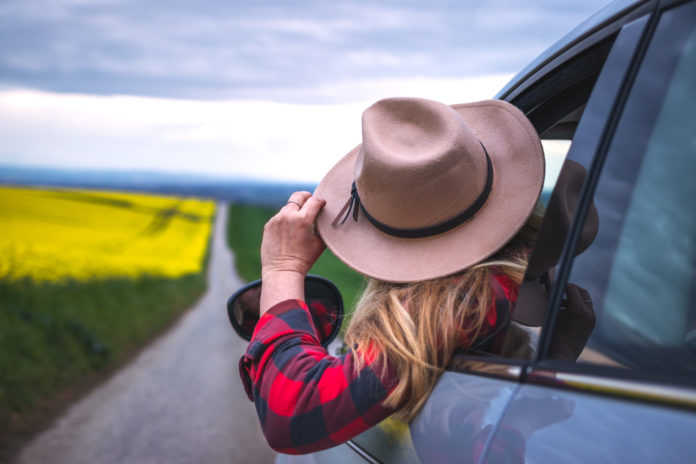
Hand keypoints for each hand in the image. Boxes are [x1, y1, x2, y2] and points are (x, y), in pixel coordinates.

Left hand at [259, 192, 325, 313]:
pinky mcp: (269, 225)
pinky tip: (289, 230)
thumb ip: (323, 227)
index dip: (321, 201)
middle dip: (307, 197)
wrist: (282, 271)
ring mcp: (276, 219)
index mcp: (303, 219)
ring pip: (289, 206)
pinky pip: (280, 216)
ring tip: (300, 220)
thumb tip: (325, 217)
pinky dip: (286, 219)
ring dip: (296, 209)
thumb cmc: (304, 260)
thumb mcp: (319, 243)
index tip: (322, 205)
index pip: (314, 200)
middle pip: (299, 195)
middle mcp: (288, 216)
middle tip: (311, 203)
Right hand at [549, 283, 595, 359]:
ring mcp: (592, 320)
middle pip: (583, 293)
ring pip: (586, 301)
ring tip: (562, 303)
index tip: (557, 285)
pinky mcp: (591, 325)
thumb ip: (556, 301)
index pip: (573, 289)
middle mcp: (589, 314)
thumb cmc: (553, 335)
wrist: (561, 354)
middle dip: (573, 289)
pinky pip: (587, 310)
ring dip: (575, 298)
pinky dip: (578, 307)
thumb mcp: (552, 315)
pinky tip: (567, 312)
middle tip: (562, 290)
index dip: (564, 285)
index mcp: (578, 310)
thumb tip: (556, 290)